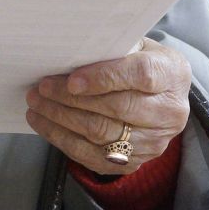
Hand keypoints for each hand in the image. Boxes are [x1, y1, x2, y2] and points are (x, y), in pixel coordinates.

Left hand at [25, 38, 191, 175]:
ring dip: (61, 119)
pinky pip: (92, 155)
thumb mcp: (138, 47)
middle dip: (71, 99)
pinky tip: (44, 123)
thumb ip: (112, 49)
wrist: (165, 99)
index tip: (72, 80)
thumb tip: (69, 52)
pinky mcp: (134, 161)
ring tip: (37, 104)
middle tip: (42, 88)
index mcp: (171, 75)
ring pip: (101, 133)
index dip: (104, 78)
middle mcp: (168, 112)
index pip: (139, 75)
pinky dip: (63, 139)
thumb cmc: (144, 65)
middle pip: (116, 108)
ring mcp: (153, 142)